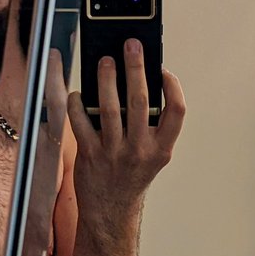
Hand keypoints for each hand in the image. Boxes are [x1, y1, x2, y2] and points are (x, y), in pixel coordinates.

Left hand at [67, 39, 185, 217]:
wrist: (110, 210)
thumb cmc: (130, 175)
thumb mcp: (151, 154)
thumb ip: (149, 124)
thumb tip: (137, 81)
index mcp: (162, 148)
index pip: (177, 111)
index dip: (172, 86)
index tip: (163, 69)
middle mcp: (140, 150)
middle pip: (140, 100)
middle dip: (135, 68)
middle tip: (131, 45)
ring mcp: (114, 153)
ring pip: (109, 107)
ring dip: (106, 79)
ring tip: (105, 61)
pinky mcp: (90, 155)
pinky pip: (82, 122)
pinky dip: (78, 103)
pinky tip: (78, 93)